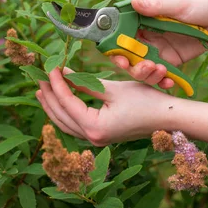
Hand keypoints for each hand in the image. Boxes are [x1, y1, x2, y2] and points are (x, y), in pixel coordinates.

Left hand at [36, 68, 174, 145]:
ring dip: (53, 105)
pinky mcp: (100, 136)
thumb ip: (85, 83)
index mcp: (95, 127)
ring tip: (42, 89)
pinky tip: (59, 102)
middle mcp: (92, 138)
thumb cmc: (145, 101)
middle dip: (48, 96)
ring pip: (64, 123)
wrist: (168, 118)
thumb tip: (62, 72)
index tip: (50, 67)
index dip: (56, 83)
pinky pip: (74, 126)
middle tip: (39, 77)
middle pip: (60, 116)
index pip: (67, 103)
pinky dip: (64, 112)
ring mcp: (96, 140)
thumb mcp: (113, 89)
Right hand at [110, 0, 207, 84]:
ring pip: (141, 67)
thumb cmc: (200, 4)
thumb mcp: (178, 4)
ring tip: (160, 71)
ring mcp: (158, 50)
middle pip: (128, 54)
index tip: (118, 55)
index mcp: (143, 19)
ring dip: (146, 74)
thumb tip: (133, 2)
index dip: (116, 45)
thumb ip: (155, 7)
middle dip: (130, 65)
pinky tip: (169, 82)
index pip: (121, 33)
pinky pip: (160, 75)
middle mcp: (146, 36)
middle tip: (143, 67)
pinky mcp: (170, 62)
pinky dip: (162, 82)